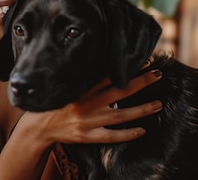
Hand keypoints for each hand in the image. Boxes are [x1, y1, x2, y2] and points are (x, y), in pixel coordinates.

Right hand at [22, 69, 162, 145]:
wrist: (39, 127)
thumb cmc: (56, 106)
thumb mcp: (69, 90)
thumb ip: (88, 84)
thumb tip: (108, 73)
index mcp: (82, 91)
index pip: (109, 76)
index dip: (126, 69)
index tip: (144, 61)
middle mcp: (87, 104)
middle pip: (118, 91)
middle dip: (139, 82)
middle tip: (157, 74)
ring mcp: (88, 121)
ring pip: (120, 115)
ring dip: (140, 109)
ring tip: (158, 104)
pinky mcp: (87, 137)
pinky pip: (111, 136)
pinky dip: (127, 134)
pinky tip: (142, 130)